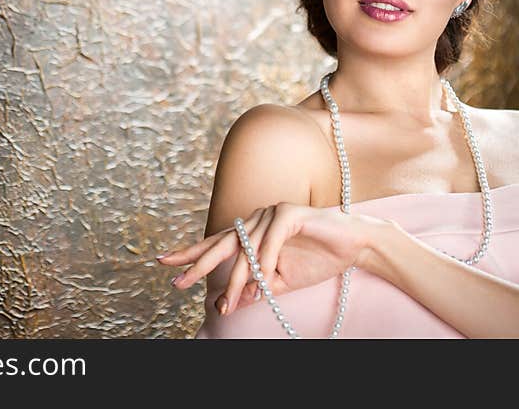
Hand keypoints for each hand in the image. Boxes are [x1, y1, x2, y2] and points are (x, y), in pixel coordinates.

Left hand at [157, 202, 393, 314]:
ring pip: (247, 250)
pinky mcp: (290, 213)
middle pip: (222, 243)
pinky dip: (265, 262)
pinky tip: (263, 280)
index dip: (190, 253)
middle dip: (198, 265)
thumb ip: (254, 288)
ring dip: (238, 280)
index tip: (164, 263)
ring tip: (229, 305)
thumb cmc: (316, 260)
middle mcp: (256, 219)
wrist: (354, 246)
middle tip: (178, 284)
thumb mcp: (279, 281)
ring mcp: (272, 213)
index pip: (216, 243)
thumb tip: (228, 302)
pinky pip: (271, 242)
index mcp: (251, 232)